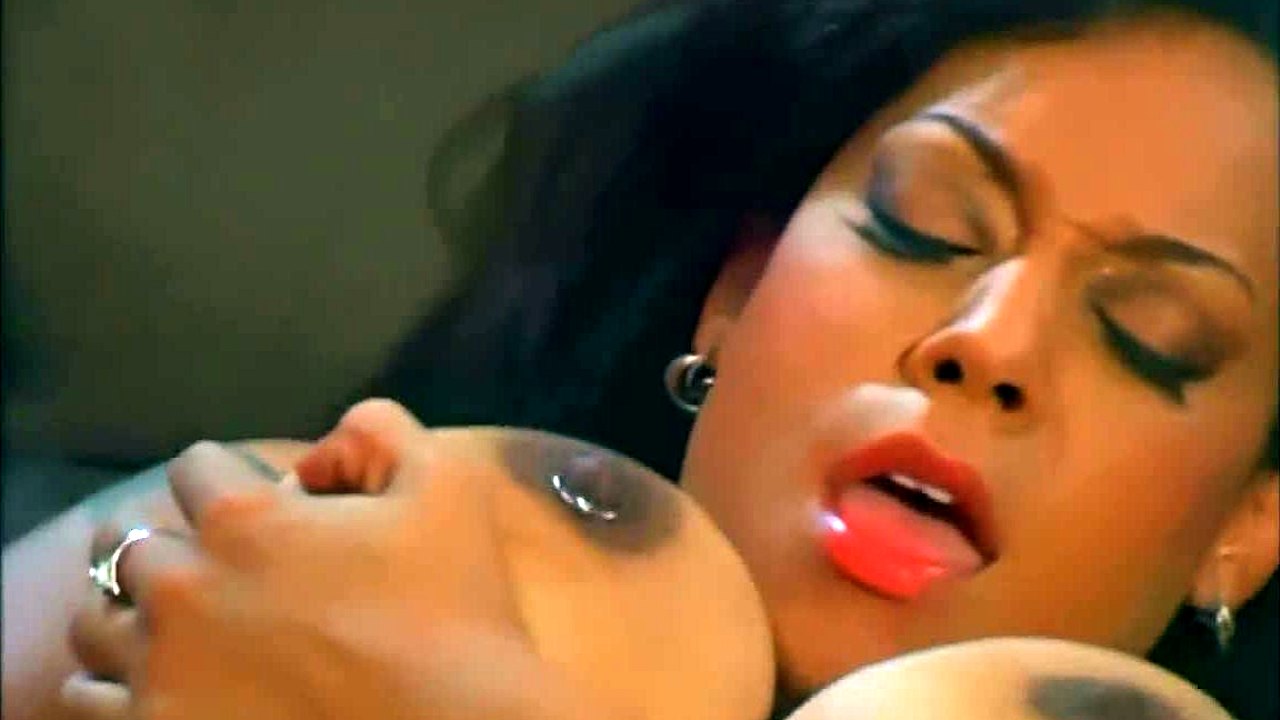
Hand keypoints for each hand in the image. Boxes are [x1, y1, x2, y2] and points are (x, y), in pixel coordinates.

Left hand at [63, 399, 608, 719]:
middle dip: (173, 539)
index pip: (194, 467)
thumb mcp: (447, 483)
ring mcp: (160, 670)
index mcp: (244, 520)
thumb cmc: (456, 609)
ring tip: (177, 624)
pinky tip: (157, 679)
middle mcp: (182, 589)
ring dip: (132, 609)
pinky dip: (113, 681)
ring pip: (96, 619)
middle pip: (129, 540)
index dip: (234, 479)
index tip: (265, 505)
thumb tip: (314, 454)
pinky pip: (87, 696)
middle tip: (217, 565)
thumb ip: (379, 430)